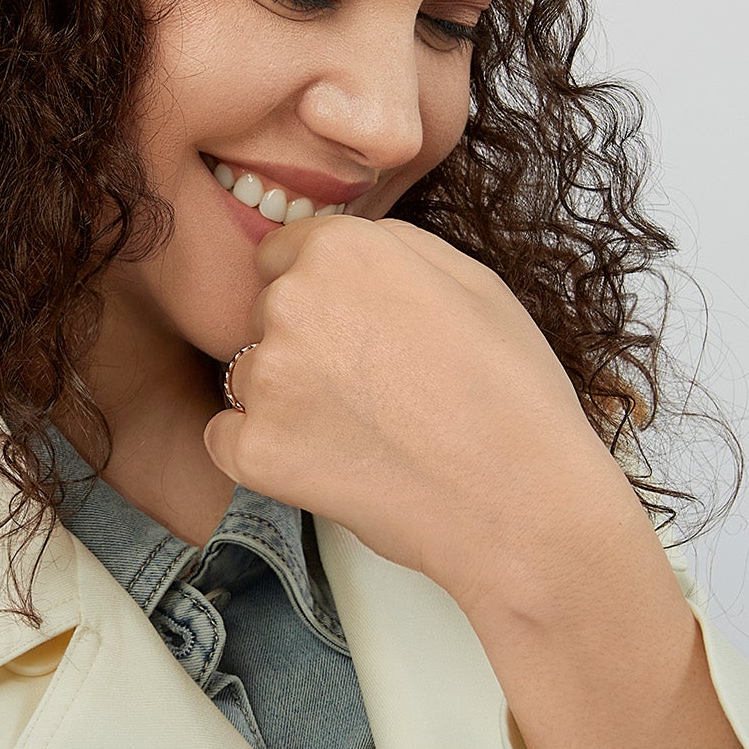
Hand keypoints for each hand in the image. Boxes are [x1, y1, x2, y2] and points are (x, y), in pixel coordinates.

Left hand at [201, 215, 630, 614]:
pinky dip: (264, 452)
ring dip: (286, 398)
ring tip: (362, 430)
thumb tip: (345, 241)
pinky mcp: (254, 449)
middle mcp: (291, 301)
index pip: (281, 253)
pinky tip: (325, 464)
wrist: (522, 507)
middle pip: (265, 314)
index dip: (320, 293)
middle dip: (304, 343)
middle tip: (372, 387)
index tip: (352, 328)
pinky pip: (226, 436)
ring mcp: (267, 377)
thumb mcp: (470, 279)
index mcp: (340, 250)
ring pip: (249, 375)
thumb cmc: (511, 392)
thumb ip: (389, 244)